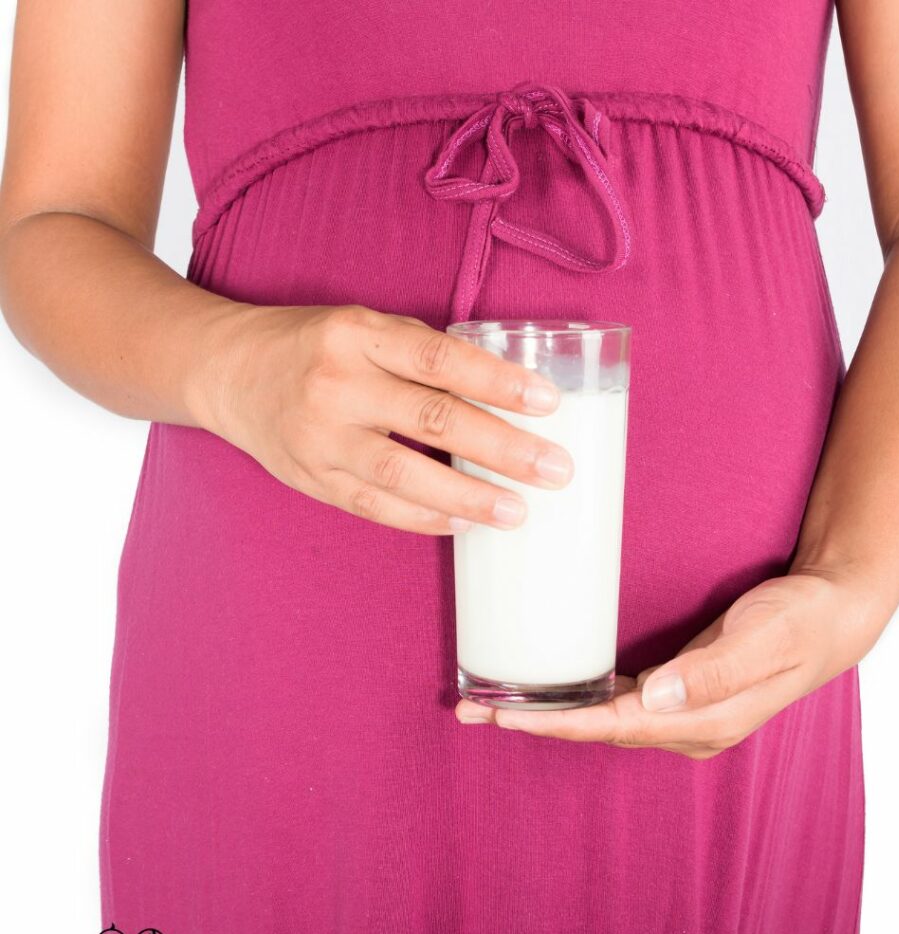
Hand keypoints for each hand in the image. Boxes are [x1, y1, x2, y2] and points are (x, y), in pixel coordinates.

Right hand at [188, 303, 574, 533]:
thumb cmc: (312, 345)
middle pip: (432, 419)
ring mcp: (318, 436)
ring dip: (467, 496)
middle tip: (554, 470)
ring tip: (516, 512)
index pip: (441, 359)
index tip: (547, 403)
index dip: (498, 382)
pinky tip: (463, 523)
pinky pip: (372, 506)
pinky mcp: (309, 477)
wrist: (227, 370)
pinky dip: (422, 518)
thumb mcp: (363, 327)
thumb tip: (501, 394)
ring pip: (402, 474)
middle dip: (502, 449)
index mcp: (358, 334)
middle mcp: (337, 384)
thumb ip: (420, 355)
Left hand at [455, 569, 885, 758]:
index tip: (505, 716)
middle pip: (596, 730)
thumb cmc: (800, 620)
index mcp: (703, 721)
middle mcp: (686, 726)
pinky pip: (617, 704)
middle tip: (472, 710)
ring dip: (549, 713)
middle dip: (535, 721)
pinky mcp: (680, 693)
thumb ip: (712, 671)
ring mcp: (683, 713)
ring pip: (601, 719)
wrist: (835, 616)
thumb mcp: (763, 638)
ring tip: (494, 702)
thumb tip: (655, 698)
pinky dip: (578, 699)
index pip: (613, 727)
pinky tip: (551, 688)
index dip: (556, 722)